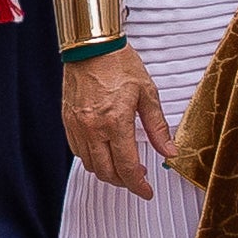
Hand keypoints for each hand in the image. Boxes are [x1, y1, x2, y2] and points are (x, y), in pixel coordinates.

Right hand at [60, 43, 177, 197]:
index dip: (139, 186)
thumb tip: (169, 151)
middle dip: (124, 182)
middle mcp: (93, 128)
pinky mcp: (68, 121)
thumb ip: (157, 127)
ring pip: (90, 165)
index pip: (127, 168)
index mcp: (115, 122)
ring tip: (122, 164)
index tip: (147, 191)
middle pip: (107, 172)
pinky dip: (92, 158)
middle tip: (138, 178)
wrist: (90, 45)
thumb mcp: (147, 93)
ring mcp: (77, 126)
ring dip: (107, 171)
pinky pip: (78, 151)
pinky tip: (104, 151)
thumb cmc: (119, 63)